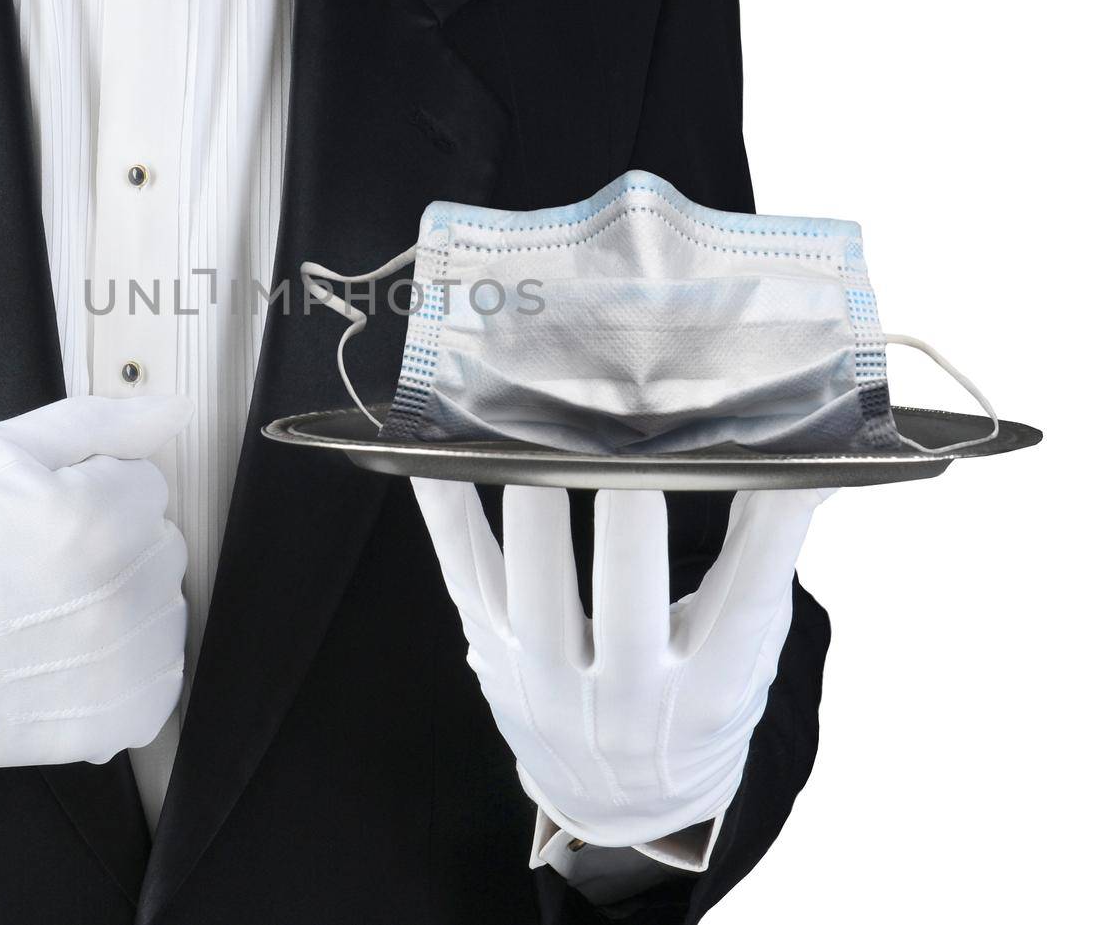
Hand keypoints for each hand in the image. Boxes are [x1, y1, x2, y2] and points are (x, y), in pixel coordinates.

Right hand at [0, 394, 192, 770]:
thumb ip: (96, 422)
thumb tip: (171, 412)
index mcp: (104, 516)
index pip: (145, 484)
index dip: (90, 495)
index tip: (44, 521)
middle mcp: (128, 588)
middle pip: (159, 543)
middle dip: (111, 545)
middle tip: (38, 567)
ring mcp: (132, 658)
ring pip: (162, 606)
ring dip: (122, 606)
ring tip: (48, 615)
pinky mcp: (127, 713)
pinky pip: (159, 673)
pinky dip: (124, 668)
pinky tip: (66, 658)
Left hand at [410, 480, 829, 847]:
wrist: (619, 802)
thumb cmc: (693, 708)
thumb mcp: (748, 658)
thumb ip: (766, 567)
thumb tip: (810, 463)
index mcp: (709, 688)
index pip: (747, 603)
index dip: (769, 538)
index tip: (782, 469)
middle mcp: (627, 693)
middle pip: (627, 609)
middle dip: (627, 534)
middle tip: (631, 458)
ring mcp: (548, 678)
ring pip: (535, 598)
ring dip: (533, 523)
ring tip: (535, 450)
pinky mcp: (490, 653)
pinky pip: (464, 576)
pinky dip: (450, 516)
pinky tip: (442, 459)